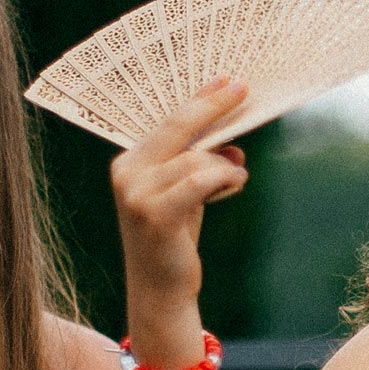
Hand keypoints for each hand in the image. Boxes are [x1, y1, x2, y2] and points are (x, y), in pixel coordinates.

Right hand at [109, 77, 249, 330]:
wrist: (160, 290)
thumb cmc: (174, 239)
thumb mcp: (188, 194)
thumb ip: (203, 166)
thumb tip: (235, 148)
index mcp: (129, 162)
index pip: (168, 121)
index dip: (199, 98)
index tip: (225, 79)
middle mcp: (126, 172)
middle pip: (177, 126)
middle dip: (212, 105)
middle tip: (242, 88)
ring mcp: (136, 193)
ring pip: (196, 157)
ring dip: (225, 165)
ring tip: (235, 177)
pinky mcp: (154, 214)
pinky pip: (200, 180)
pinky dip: (224, 177)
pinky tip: (235, 183)